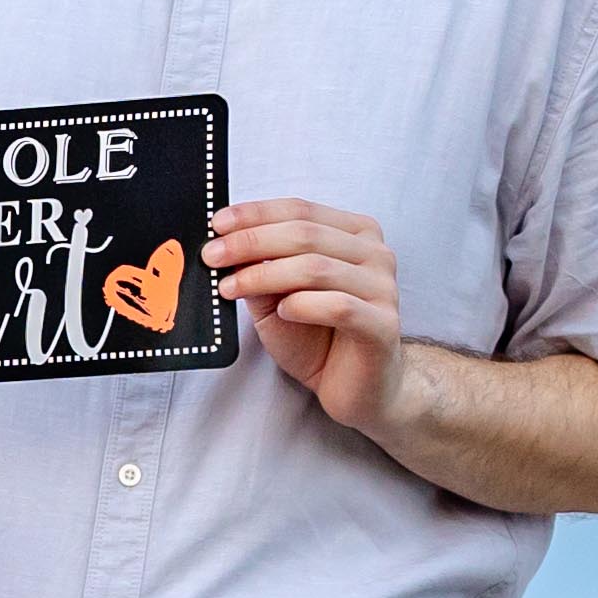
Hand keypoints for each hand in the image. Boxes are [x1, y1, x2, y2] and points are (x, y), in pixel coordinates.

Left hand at [204, 199, 404, 434]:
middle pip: (305, 234)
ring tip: (231, 288)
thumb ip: (259, 267)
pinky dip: (302, 305)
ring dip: (265, 275)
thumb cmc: (317, 337)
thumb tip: (222, 243)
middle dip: (251, 242)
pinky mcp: (383, 325)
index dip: (255, 214)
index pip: (300, 209)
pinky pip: (338, 306)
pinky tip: (282, 311)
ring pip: (316, 268)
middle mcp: (375, 254)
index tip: (216, 224)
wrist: (355, 388)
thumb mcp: (277, 296)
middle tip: (212, 255)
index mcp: (354, 234)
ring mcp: (384, 288)